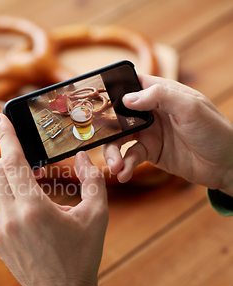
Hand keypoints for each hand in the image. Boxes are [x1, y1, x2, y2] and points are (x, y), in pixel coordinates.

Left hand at [0, 113, 108, 285]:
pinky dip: (4, 194)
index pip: (12, 161)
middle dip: (9, 157)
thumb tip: (82, 156)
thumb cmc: (82, 255)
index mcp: (34, 208)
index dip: (5, 135)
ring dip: (4, 174)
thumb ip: (92, 180)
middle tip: (25, 157)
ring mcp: (0, 229)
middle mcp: (11, 217)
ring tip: (25, 178)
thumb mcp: (96, 216)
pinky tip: (23, 201)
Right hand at [103, 74, 232, 195]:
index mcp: (161, 93)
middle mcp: (151, 112)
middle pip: (117, 116)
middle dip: (105, 130)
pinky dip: (124, 166)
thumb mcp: (191, 108)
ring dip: (113, 153)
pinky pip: (130, 157)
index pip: (130, 84)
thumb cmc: (215, 131)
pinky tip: (123, 175)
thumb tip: (127, 98)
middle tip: (97, 142)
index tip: (93, 101)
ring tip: (114, 167)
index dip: (111, 90)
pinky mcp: (150, 153)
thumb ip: (160, 97)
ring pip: (119, 139)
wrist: (227, 166)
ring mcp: (149, 133)